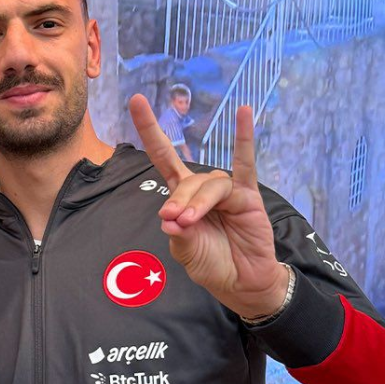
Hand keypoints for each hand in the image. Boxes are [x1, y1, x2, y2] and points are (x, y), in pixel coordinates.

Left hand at [128, 94, 288, 318]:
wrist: (241, 283)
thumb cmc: (211, 264)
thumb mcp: (185, 251)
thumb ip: (178, 234)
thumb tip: (169, 218)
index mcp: (181, 196)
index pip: (163, 156)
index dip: (150, 130)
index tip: (136, 100)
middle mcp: (202, 187)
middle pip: (186, 180)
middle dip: (179, 200)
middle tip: (178, 222)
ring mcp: (226, 190)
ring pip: (210, 184)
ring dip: (199, 202)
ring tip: (191, 222)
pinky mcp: (248, 196)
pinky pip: (245, 164)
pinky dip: (244, 139)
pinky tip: (244, 113)